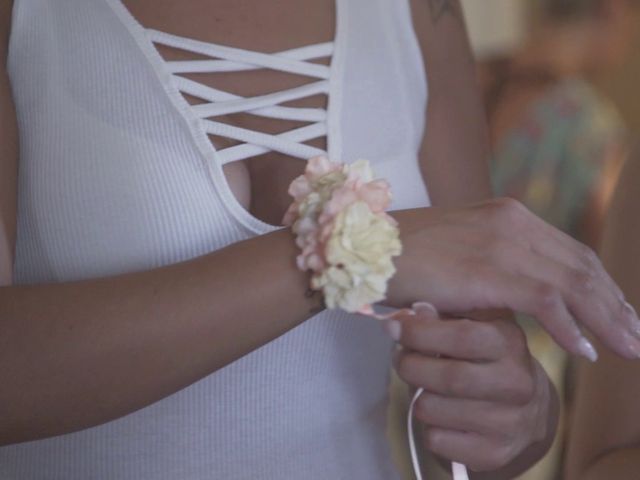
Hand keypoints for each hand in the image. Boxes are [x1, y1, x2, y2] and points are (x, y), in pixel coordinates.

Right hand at [388, 198, 639, 359]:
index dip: (600, 284)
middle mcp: (512, 222)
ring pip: (573, 283)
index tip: (617, 311)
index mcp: (507, 215)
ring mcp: (502, 244)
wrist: (363, 249)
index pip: (570, 251)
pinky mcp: (489, 270)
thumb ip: (493, 265)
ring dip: (605, 319)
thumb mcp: (459, 252)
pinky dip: (569, 327)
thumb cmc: (403, 256)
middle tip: (634, 334)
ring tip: (626, 347)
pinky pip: (545, 301)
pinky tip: (582, 350)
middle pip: (582, 265)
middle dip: (614, 303)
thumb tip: (518, 296)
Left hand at [389, 303, 556, 472]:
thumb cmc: (490, 358)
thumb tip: (409, 314)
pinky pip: (437, 439)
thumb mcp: (475, 325)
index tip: (394, 327)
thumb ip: (442, 316)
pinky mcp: (494, 454)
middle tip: (401, 359)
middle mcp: (516, 383)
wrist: (530, 411)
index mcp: (510, 342)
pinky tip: (442, 417)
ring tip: (425, 388)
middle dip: (410, 365)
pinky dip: (428, 427)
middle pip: (447, 376)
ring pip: (433, 409)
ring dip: (417, 397)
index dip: (419, 331)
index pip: (462, 335)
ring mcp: (508, 422)